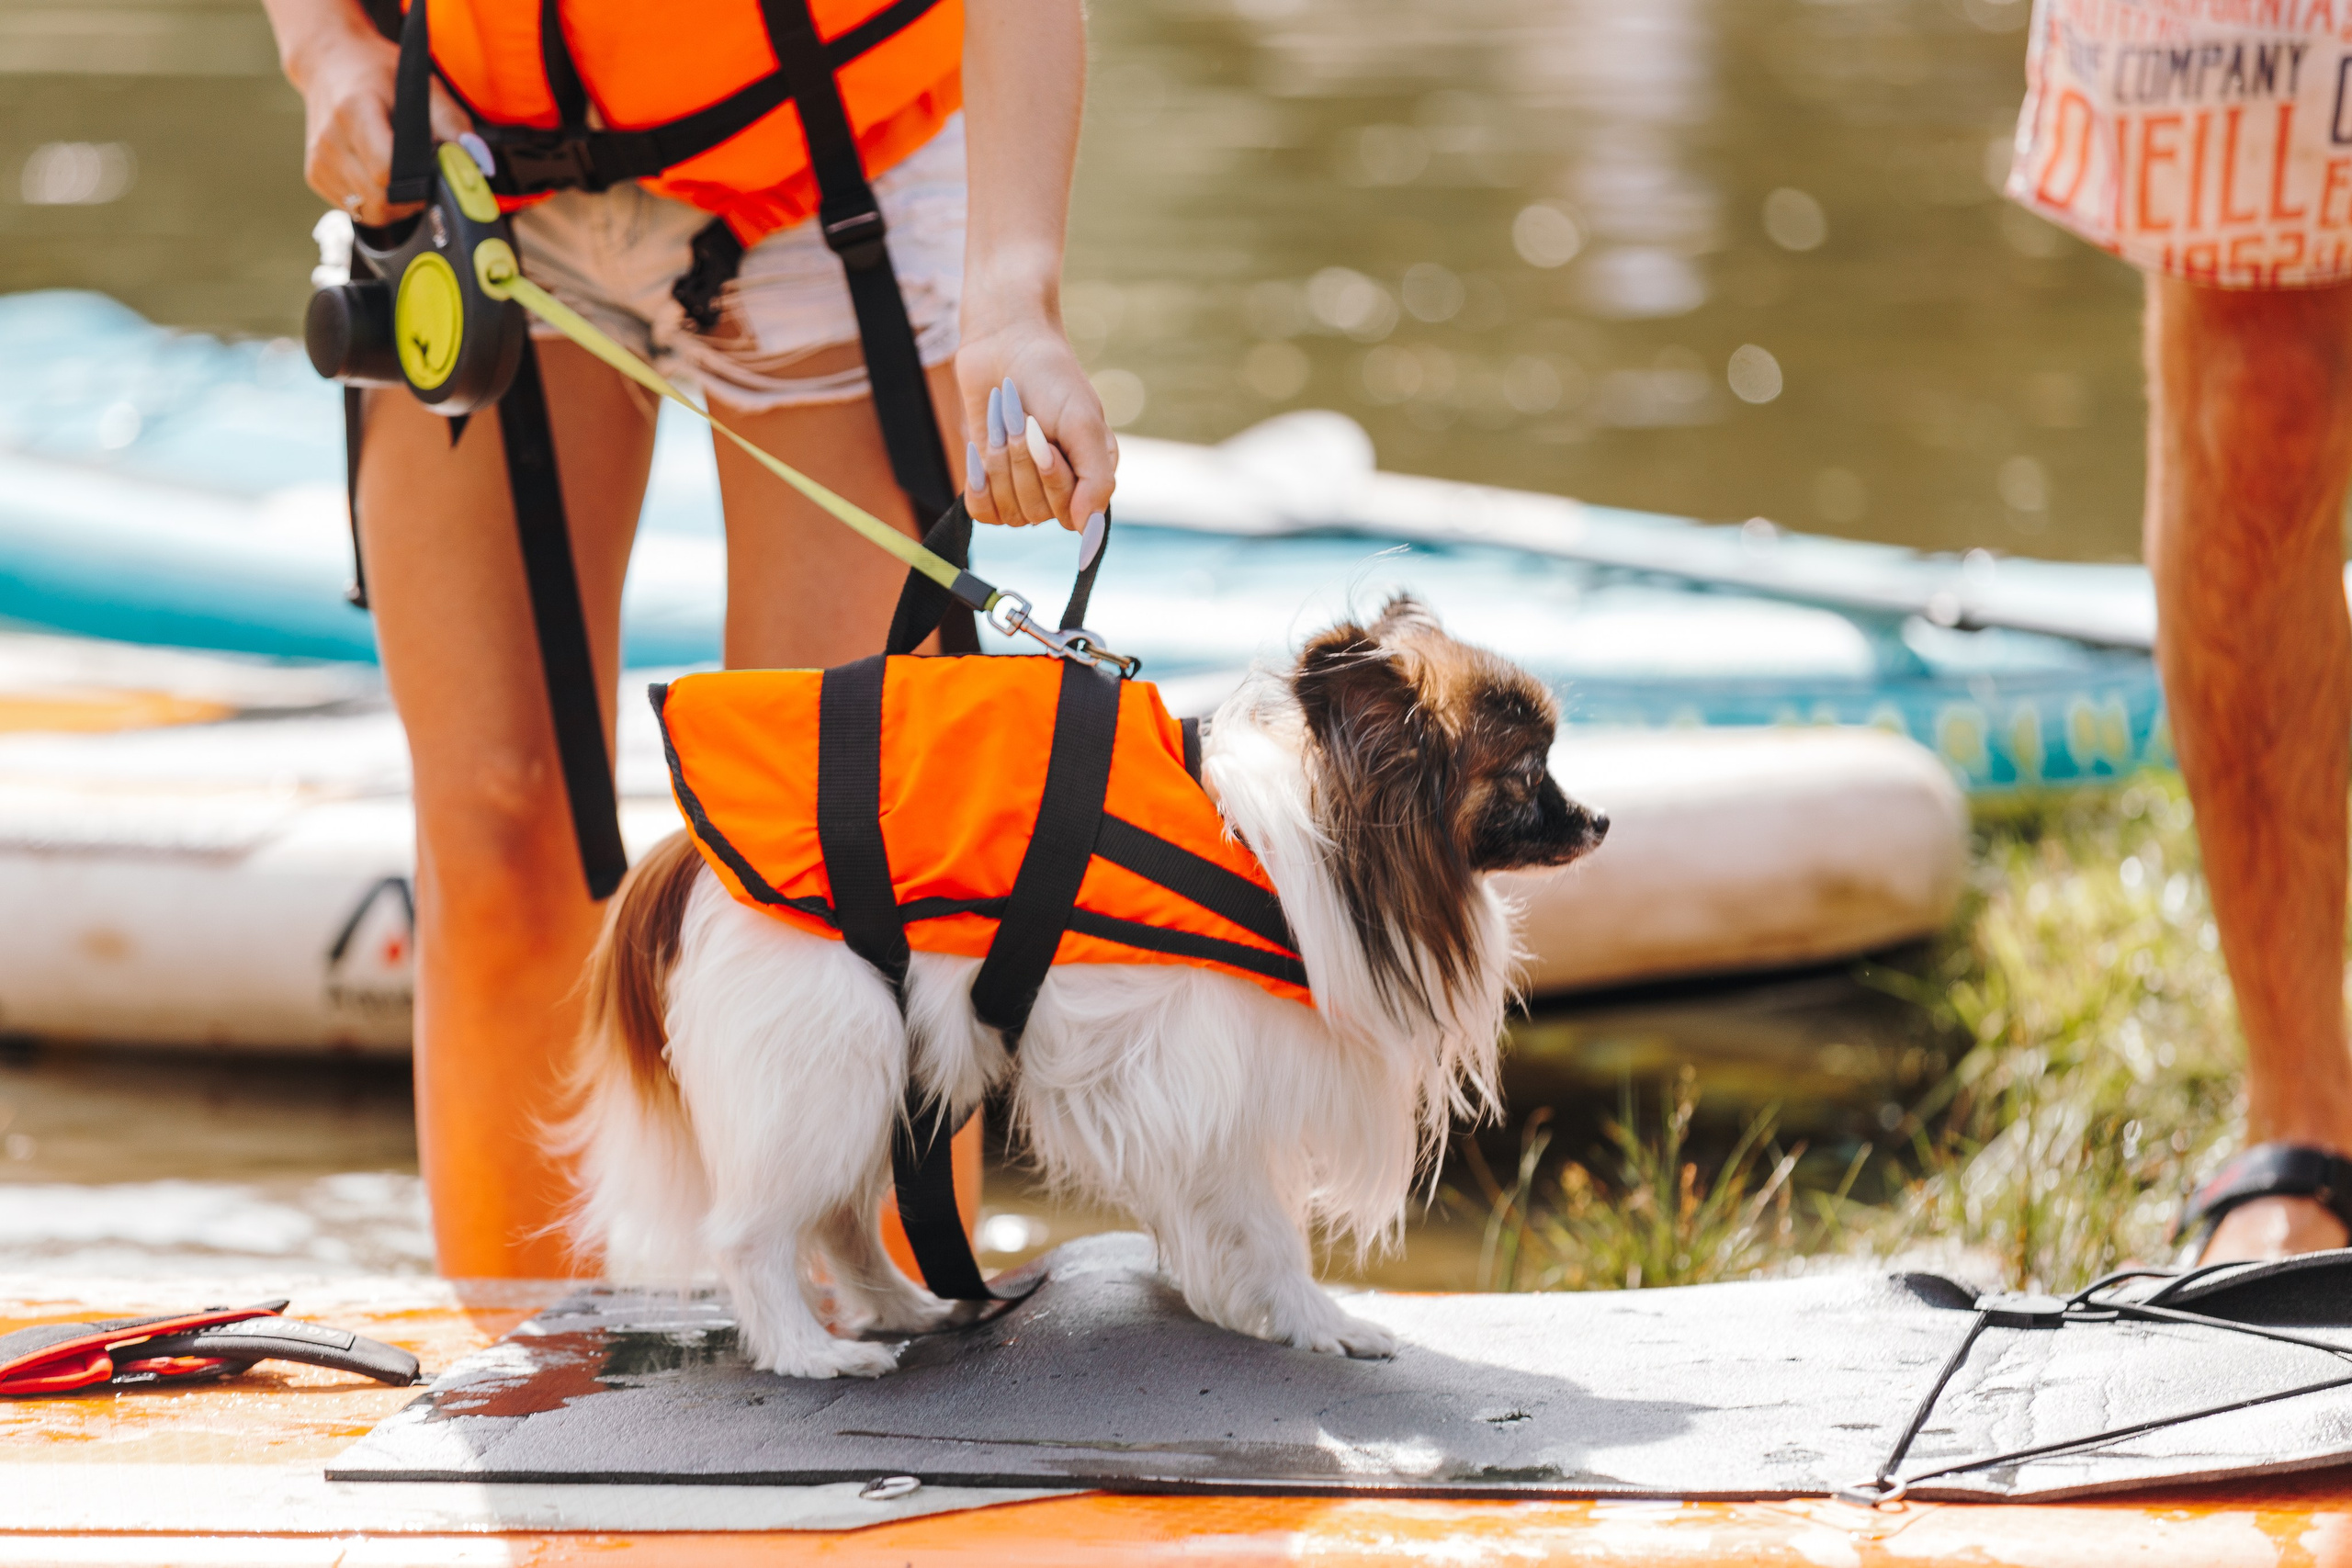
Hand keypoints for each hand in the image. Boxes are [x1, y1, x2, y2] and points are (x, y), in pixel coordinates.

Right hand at [279, 9, 470, 226]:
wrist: (328, 63)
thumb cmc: (380, 75)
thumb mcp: (422, 87)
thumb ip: (454, 125)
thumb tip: (479, 163)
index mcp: (355, 111)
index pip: (386, 171)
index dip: (417, 183)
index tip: (432, 173)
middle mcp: (330, 138)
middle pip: (379, 199)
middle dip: (411, 199)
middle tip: (423, 179)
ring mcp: (319, 160)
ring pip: (369, 211)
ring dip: (395, 204)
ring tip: (403, 176)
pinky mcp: (314, 175)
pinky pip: (355, 210)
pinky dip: (375, 202)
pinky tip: (380, 177)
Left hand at [956, 316, 1114, 534]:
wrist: (1005, 346)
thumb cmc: (1052, 379)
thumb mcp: (1083, 424)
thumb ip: (1097, 478)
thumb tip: (1087, 530)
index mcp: (1092, 478)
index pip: (1069, 513)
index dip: (1051, 477)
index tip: (1045, 435)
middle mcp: (1061, 491)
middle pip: (1035, 513)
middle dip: (1021, 462)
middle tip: (1023, 419)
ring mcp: (1024, 490)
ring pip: (1007, 512)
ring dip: (999, 464)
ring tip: (1005, 424)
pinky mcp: (991, 484)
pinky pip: (981, 512)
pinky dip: (977, 481)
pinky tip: (980, 451)